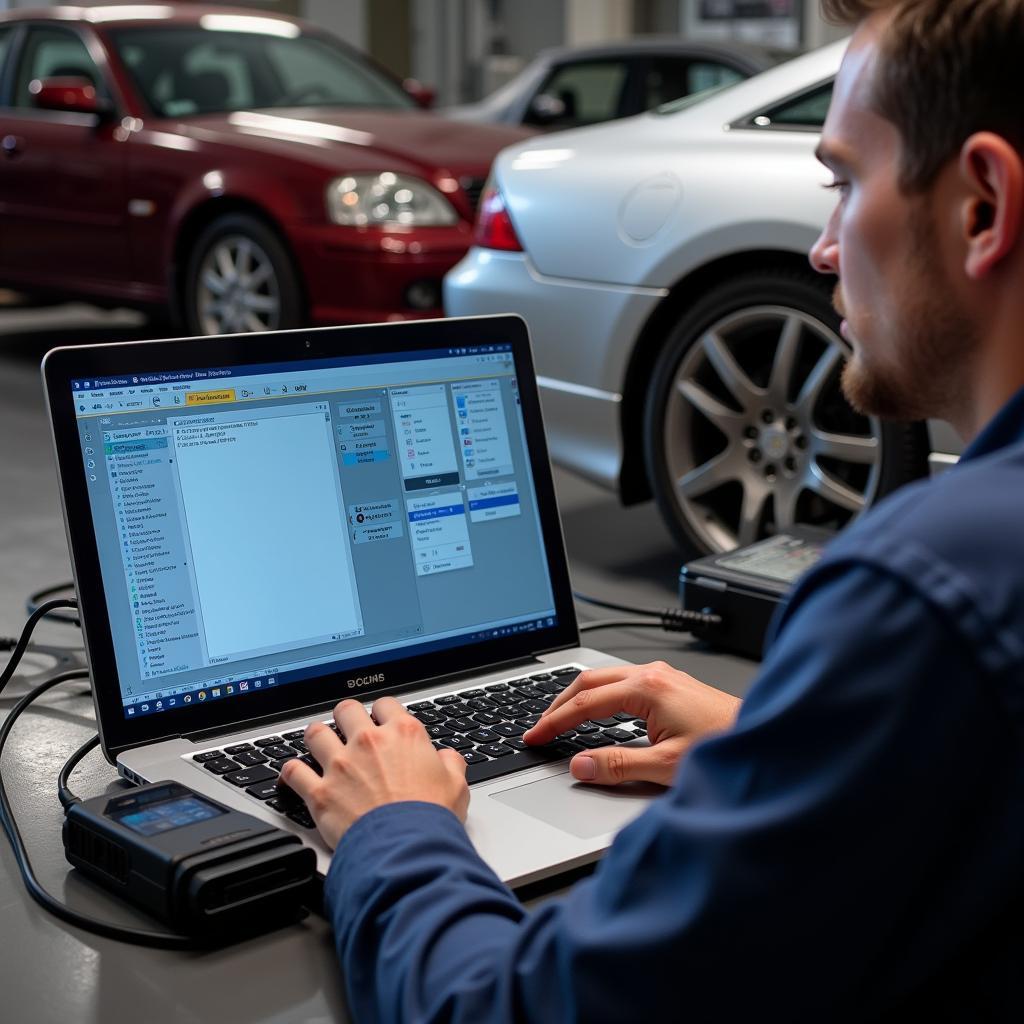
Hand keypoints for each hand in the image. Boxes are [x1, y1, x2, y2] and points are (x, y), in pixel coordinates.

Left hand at [280, 697, 469, 849]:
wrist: (407, 851)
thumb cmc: (430, 819)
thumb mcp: (456, 786)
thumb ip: (450, 764)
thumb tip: (448, 758)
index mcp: (403, 735)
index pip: (385, 704)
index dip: (382, 713)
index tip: (381, 722)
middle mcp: (369, 743)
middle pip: (346, 709)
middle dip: (346, 717)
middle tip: (347, 729)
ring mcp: (341, 765)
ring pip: (315, 733)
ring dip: (317, 737)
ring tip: (319, 744)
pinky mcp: (320, 792)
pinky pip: (293, 771)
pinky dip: (290, 772)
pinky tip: (293, 773)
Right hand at [523, 661, 739, 786]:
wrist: (769, 742)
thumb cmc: (727, 749)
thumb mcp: (666, 766)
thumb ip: (618, 766)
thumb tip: (581, 766)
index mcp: (647, 688)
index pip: (585, 703)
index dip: (554, 721)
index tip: (535, 736)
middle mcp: (654, 675)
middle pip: (589, 681)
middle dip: (559, 704)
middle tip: (539, 726)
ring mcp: (664, 676)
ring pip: (606, 678)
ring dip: (579, 697)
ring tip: (561, 718)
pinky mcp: (673, 684)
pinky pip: (622, 682)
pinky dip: (600, 696)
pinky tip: (599, 712)